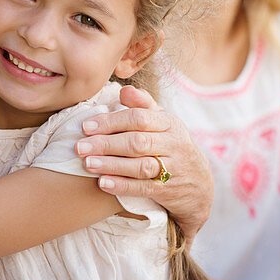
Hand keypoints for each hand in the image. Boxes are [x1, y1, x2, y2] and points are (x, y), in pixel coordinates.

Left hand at [75, 85, 212, 238]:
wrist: (199, 183)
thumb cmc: (170, 144)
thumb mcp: (163, 121)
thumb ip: (143, 105)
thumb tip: (124, 89)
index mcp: (169, 123)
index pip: (138, 118)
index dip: (110, 122)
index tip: (86, 126)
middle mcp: (173, 144)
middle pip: (137, 142)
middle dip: (106, 144)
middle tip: (80, 147)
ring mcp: (173, 168)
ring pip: (140, 165)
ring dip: (112, 165)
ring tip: (88, 164)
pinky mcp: (168, 190)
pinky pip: (144, 187)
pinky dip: (123, 185)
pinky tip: (103, 183)